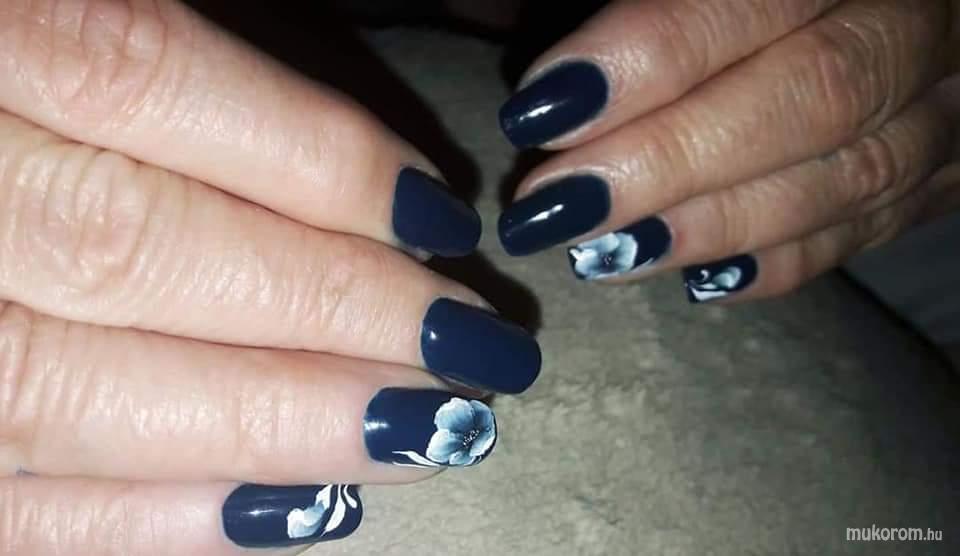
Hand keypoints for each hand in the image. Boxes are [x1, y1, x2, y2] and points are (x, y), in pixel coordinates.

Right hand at [0, 1, 538, 552]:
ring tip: (419, 439)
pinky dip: (140, 523)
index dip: (311, 159)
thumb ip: (157, 38)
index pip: (143, 78)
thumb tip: (378, 134)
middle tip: (472, 355)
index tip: (438, 220)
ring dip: (270, 428)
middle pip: (132, 250)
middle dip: (327, 315)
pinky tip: (282, 514)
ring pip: (68, 394)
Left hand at [497, 0, 958, 302]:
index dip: (650, 59)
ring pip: (857, 172)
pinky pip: (883, 222)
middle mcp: (922, 19)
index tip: (538, 109)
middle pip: (816, 95)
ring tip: (602, 254)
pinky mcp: (948, 164)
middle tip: (554, 207)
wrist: (857, 4)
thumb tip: (489, 35)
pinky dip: (788, 258)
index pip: (756, 1)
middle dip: (671, 160)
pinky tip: (701, 280)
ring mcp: (950, 99)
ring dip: (714, 224)